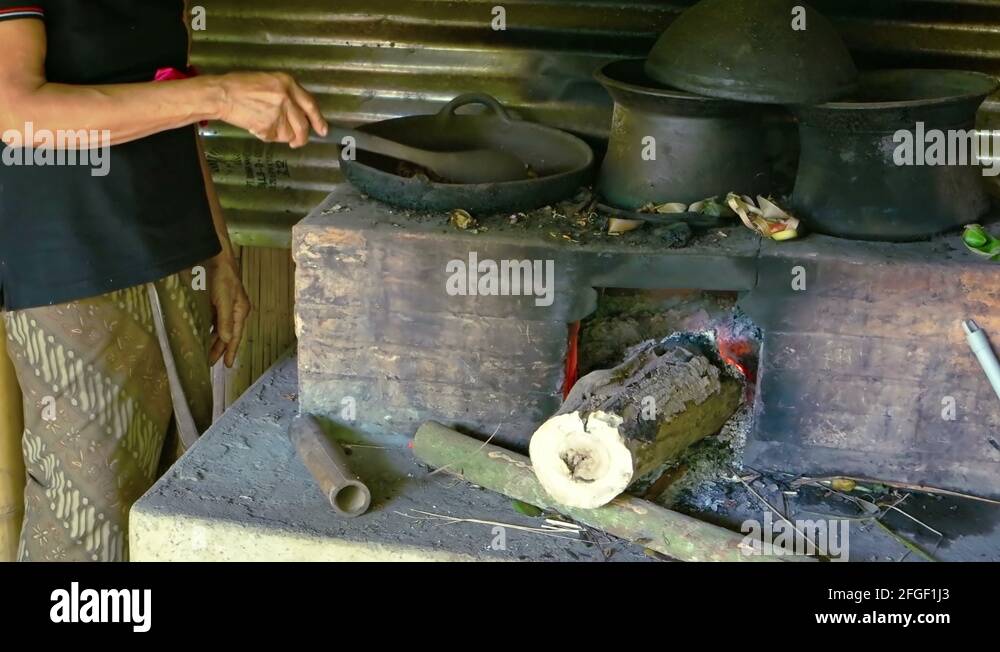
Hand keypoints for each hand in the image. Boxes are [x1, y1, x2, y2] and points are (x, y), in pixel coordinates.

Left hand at [207, 252, 251, 367]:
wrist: (218, 258)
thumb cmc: (223, 278)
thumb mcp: (224, 300)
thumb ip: (225, 321)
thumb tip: (228, 340)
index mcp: (240, 312)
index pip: (236, 336)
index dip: (231, 351)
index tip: (227, 365)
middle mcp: (236, 311)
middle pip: (229, 334)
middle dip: (221, 348)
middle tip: (212, 362)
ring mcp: (228, 306)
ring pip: (221, 328)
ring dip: (215, 340)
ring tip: (207, 352)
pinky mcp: (219, 301)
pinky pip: (216, 320)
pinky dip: (211, 329)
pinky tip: (204, 334)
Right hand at [216, 72, 327, 147]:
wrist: (222, 94)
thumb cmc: (240, 86)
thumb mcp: (268, 81)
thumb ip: (286, 94)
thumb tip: (299, 113)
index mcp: (288, 83)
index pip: (310, 104)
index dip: (318, 120)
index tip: (323, 130)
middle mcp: (287, 98)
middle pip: (303, 125)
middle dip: (302, 137)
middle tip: (297, 142)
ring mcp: (278, 113)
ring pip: (289, 134)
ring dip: (279, 136)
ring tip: (266, 126)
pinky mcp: (268, 126)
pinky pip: (273, 137)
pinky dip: (267, 136)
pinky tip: (256, 125)